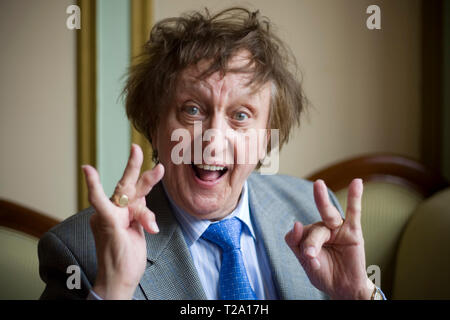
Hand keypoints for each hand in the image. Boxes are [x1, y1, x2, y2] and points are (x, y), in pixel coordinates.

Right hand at [82, 144, 163, 298]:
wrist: (117, 282)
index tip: (148, 163)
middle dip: (134, 166)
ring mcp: (108, 216)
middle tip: (137, 147)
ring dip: (146, 180)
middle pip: (126, 185)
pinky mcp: (106, 221)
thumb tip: (146, 210)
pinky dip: (93, 186)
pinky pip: (99, 201)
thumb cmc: (126, 260)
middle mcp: (112, 212)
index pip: (133, 194)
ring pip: (126, 191)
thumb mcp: (139, 234)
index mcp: (120, 214)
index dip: (141, 179)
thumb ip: (141, 217)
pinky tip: (87, 170)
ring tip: (160, 170)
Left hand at [285, 179, 374, 299]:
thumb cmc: (324, 273)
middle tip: (309, 254)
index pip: (297, 234)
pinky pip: (354, 211)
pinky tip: (357, 183)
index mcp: (308, 235)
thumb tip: (296, 222)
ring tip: (318, 185)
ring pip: (327, 218)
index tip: (309, 260)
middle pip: (313, 228)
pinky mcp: (353, 231)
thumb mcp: (305, 261)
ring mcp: (338, 228)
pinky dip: (355, 197)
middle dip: (310, 240)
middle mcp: (322, 228)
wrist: (344, 289)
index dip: (300, 246)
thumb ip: (296, 242)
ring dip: (322, 201)